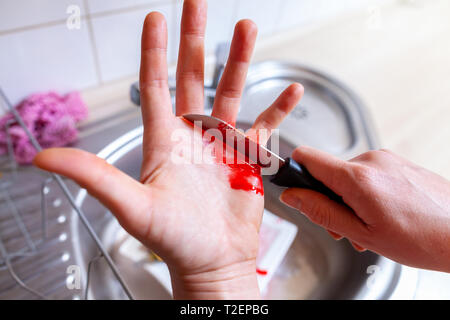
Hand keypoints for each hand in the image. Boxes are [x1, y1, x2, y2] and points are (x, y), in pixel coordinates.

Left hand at [33, 0, 303, 298]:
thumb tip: (42, 159)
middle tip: (197, 3)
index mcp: (164, 140)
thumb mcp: (132, 206)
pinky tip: (292, 90)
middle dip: (195, 39)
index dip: (154, 51)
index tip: (156, 18)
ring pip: (231, 92)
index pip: (155, 85)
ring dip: (239, 61)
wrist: (211, 262)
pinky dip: (278, 109)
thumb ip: (94, 177)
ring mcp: (222, 143)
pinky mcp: (247, 157)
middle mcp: (192, 135)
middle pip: (192, 77)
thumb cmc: (174, 240)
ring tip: (248, 28)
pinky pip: (265, 126)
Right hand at [280, 146, 449, 272]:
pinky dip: (366, 194)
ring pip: (349, 176)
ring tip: (369, 226)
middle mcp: (371, 160)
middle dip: (328, 199)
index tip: (294, 189)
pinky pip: (368, 174)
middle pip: (328, 172)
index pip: (306, 156)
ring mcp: (387, 159)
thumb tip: (292, 196)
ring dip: (349, 200)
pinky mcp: (398, 163)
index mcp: (357, 177)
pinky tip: (382, 215)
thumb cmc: (422, 238)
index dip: (294, 172)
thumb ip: (321, 211)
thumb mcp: (361, 233)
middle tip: (343, 227)